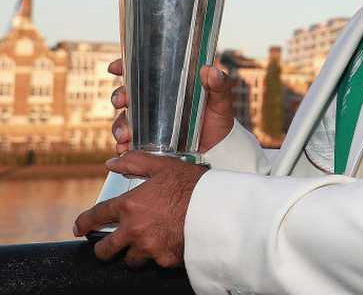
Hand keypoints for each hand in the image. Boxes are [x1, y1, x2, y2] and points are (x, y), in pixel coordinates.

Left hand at [73, 152, 206, 266]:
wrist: (218, 208)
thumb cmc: (192, 185)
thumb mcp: (164, 166)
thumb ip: (135, 162)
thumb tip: (112, 162)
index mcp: (129, 206)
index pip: (95, 217)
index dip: (83, 223)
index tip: (80, 228)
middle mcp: (134, 230)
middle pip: (105, 250)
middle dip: (104, 249)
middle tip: (109, 247)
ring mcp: (149, 248)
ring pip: (131, 260)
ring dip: (135, 254)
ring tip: (145, 246)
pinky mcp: (165, 260)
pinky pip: (157, 262)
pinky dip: (161, 256)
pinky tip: (170, 246)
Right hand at [109, 59, 235, 153]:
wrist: (220, 151)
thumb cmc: (219, 121)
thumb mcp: (221, 102)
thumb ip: (219, 85)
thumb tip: (209, 70)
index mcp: (169, 88)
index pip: (142, 73)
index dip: (125, 67)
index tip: (115, 68)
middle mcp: (155, 104)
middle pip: (127, 95)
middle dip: (119, 97)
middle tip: (120, 102)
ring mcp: (149, 124)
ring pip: (124, 120)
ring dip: (120, 126)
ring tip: (125, 134)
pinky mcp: (147, 144)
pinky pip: (128, 143)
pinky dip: (123, 145)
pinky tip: (125, 148)